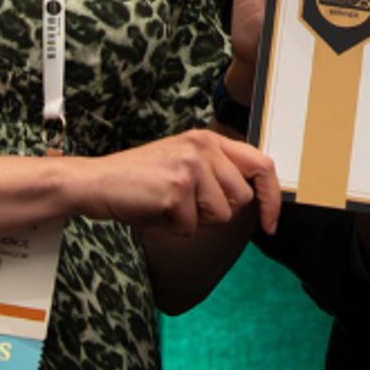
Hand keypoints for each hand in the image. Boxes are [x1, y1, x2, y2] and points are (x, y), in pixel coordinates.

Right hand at [78, 128, 281, 237]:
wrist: (96, 182)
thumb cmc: (140, 179)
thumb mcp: (184, 162)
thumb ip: (217, 171)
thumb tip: (252, 197)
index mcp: (209, 140)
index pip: (262, 165)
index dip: (272, 197)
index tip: (270, 224)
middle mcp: (203, 148)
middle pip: (241, 199)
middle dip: (216, 213)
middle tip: (186, 206)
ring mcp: (190, 167)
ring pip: (220, 216)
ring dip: (194, 221)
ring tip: (168, 205)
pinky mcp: (176, 190)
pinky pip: (191, 227)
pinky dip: (173, 229)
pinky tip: (154, 211)